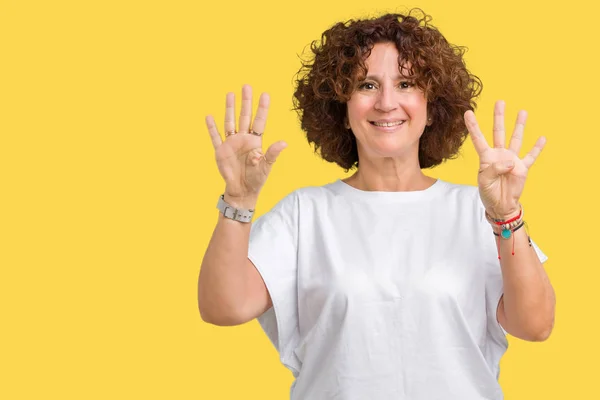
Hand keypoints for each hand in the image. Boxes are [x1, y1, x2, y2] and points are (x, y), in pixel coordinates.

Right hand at [205, 85, 286, 203]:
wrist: (242, 190)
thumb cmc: (256, 179)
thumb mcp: (266, 166)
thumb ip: (272, 153)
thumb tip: (284, 143)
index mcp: (256, 141)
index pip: (260, 121)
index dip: (262, 108)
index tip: (265, 94)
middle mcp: (243, 139)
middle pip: (244, 117)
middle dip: (246, 102)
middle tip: (246, 86)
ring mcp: (231, 144)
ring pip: (230, 122)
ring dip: (230, 109)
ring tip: (230, 94)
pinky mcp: (221, 151)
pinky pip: (215, 137)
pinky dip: (212, 128)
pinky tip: (209, 117)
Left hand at [464, 100, 545, 218]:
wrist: (501, 205)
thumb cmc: (489, 193)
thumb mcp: (485, 181)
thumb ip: (494, 170)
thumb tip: (510, 161)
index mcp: (486, 157)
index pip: (478, 139)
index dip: (473, 126)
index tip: (468, 112)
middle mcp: (499, 155)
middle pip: (498, 132)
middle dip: (499, 117)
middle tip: (500, 102)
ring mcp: (511, 160)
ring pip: (516, 139)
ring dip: (519, 126)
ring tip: (522, 111)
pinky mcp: (522, 168)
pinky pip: (531, 156)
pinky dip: (537, 148)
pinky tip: (542, 138)